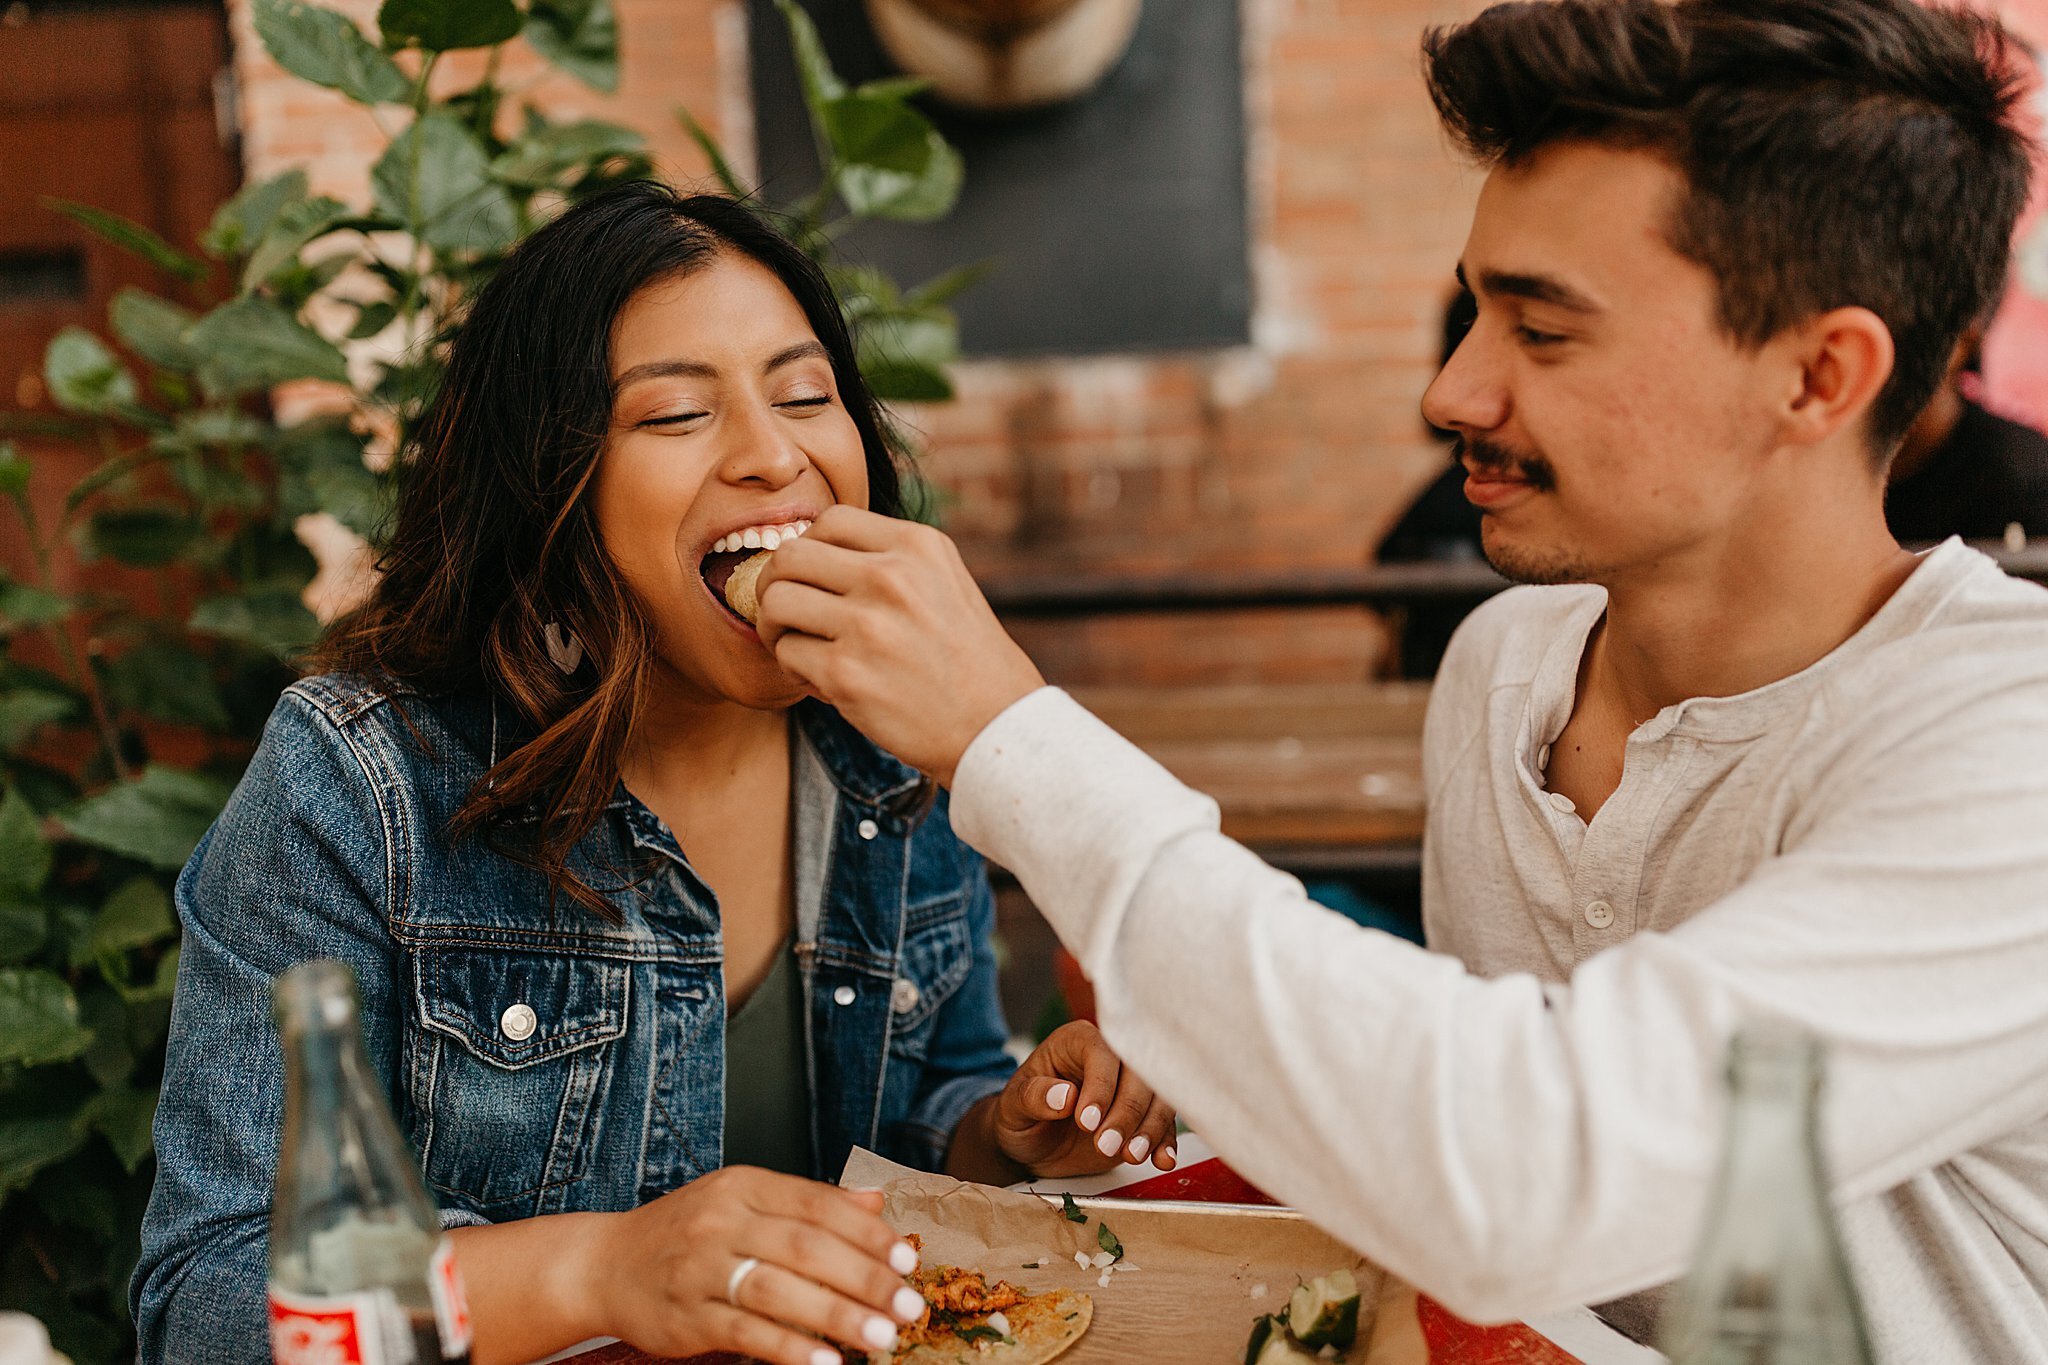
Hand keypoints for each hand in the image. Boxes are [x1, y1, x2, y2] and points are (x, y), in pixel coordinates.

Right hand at [585, 1165, 925, 1364]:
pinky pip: (745, 1332)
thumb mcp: (745, 1202)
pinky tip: (825, 1363)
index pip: (819, 1204)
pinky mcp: (686, 1315)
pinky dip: (789, 1348)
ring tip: (881, 1338)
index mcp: (745, 1186)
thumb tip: (875, 1203)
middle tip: (908, 1307)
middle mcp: (722, 1220)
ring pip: (779, 1289)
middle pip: (806, 1246)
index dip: (868, 1234)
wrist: (604, 1264)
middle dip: (865, 1278)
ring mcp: (701, 1268)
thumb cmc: (688, 1233)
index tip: (908, 1261)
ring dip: (837, 1316)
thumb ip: (809, 1204)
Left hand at [755, 506, 1044, 784]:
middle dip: (776, 583)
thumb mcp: (946, 582)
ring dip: (775, 626)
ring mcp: (867, 624)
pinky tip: (823, 681)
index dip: (810, 547)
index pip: (831, 520)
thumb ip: (892, 559)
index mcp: (918, 545)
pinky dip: (795, 669)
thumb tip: (815, 550)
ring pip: (776, 601)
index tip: (813, 577)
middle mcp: (891, 576)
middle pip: (791, 554)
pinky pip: (787, 653)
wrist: (995, 725)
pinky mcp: (846, 674)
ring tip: (797, 645)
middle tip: (787, 612)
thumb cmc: (968, 658)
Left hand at [991, 1021, 1178, 1177]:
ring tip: (1132, 1155)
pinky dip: (1165, 1141)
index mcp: (1077, 1041)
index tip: (1087, 1122)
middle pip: (1138, 1073)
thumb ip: (1033, 1097)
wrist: (1032, 1144)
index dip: (1100, 1087)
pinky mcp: (1142, 1114)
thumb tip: (1064, 1096)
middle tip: (1108, 1146)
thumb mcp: (1013, 1106)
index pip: (1101, 1054)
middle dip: (1128, 1112)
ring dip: (1150, 1127)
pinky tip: (1162, 1159)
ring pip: (1158, 1095)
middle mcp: (1109, 1057)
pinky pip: (1163, 1122)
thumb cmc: (1019, 1116)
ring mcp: (1129, 1085)